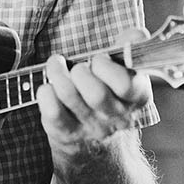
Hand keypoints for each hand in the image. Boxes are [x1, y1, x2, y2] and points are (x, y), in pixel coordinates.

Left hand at [35, 47, 153, 155]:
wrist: (100, 149)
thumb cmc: (110, 97)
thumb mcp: (126, 76)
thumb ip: (131, 51)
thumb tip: (138, 33)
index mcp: (136, 99)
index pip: (126, 85)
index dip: (108, 67)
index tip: (99, 59)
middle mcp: (116, 117)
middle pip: (96, 94)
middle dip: (81, 72)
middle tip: (78, 67)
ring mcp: (90, 128)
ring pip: (69, 96)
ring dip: (58, 73)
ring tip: (56, 66)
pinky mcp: (66, 134)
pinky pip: (51, 111)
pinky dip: (45, 93)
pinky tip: (49, 87)